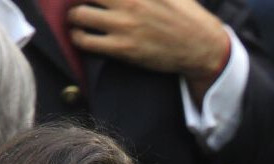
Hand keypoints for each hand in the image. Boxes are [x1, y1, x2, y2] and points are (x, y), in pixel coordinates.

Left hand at [69, 0, 229, 87]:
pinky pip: (87, 42)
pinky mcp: (123, 49)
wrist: (199, 45)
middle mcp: (128, 0)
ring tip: (77, 18)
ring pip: (79, 15)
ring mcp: (124, 24)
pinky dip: (78, 37)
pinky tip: (80, 36)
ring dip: (73, 16)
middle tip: (78, 1)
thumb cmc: (184, 13)